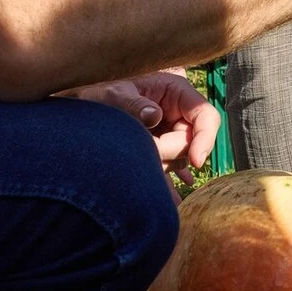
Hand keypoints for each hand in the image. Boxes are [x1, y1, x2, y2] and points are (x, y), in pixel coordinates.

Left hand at [63, 70, 219, 185]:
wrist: (84, 107)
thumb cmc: (99, 93)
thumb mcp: (113, 95)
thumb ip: (132, 104)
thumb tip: (153, 115)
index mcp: (176, 91)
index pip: (207, 117)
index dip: (205, 139)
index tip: (196, 162)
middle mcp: (178, 112)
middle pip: (192, 142)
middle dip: (169, 151)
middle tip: (142, 150)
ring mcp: (171, 131)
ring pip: (180, 159)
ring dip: (159, 163)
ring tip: (132, 154)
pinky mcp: (162, 148)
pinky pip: (172, 167)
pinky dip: (167, 179)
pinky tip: (172, 199)